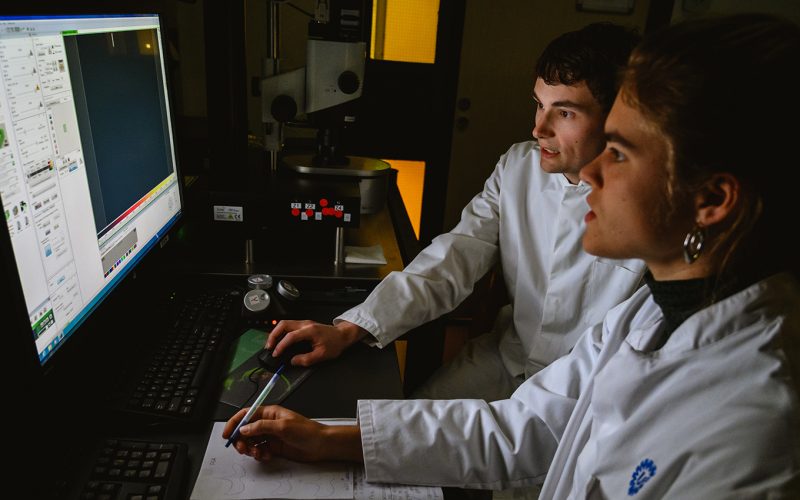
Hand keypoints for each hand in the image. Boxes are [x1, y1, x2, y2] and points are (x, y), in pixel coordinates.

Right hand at [222, 405, 362, 462]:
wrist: (321, 445)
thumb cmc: (306, 431)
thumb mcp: (283, 426)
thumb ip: (261, 427)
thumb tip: (244, 428)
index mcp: (269, 412)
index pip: (246, 414)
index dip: (234, 423)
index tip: (227, 434)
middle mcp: (268, 423)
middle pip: (245, 430)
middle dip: (241, 440)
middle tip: (243, 449)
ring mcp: (270, 435)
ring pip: (251, 442)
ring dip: (250, 449)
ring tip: (258, 453)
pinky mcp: (274, 447)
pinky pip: (259, 450)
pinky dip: (259, 455)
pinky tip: (266, 456)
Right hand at [266, 320, 366, 365]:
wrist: (342, 335)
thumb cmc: (335, 343)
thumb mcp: (322, 355)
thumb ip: (306, 359)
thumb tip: (293, 361)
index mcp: (310, 330)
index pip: (290, 336)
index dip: (281, 345)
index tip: (276, 354)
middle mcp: (305, 324)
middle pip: (283, 324)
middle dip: (273, 335)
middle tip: (269, 347)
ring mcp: (304, 323)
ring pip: (284, 324)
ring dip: (276, 333)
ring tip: (272, 344)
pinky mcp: (303, 325)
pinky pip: (288, 326)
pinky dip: (281, 332)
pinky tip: (279, 340)